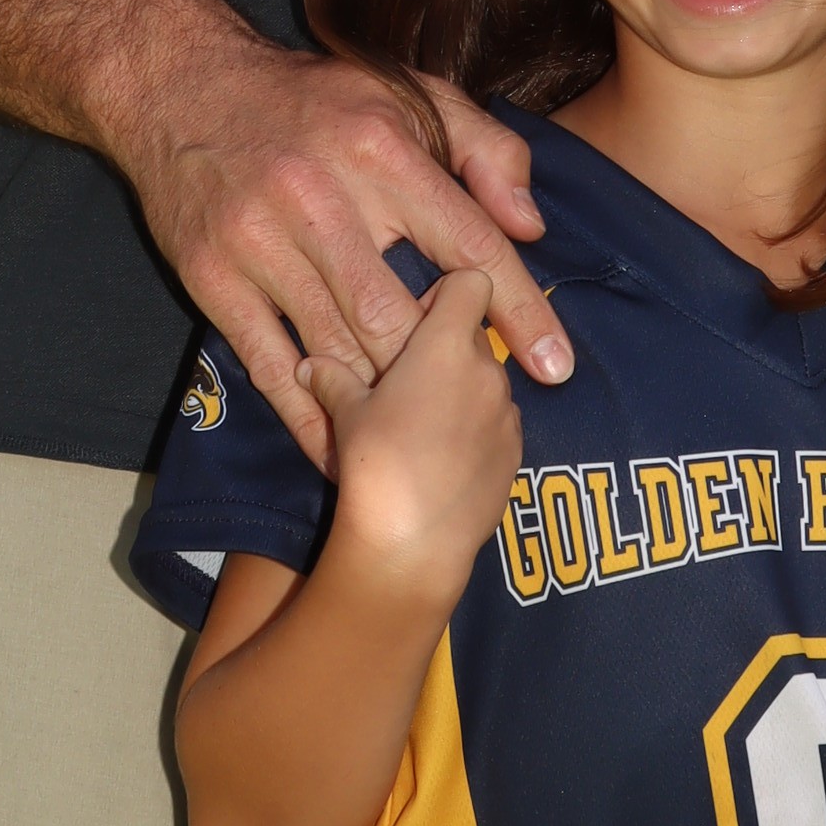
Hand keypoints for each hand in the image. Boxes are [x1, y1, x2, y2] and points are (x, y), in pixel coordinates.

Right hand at [114, 31, 568, 458]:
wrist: (183, 90)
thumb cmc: (314, 101)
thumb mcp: (409, 95)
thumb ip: (485, 148)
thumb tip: (529, 226)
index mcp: (380, 149)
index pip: (468, 243)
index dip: (519, 311)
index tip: (555, 366)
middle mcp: (320, 197)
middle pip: (398, 317)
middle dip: (440, 373)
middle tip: (474, 410)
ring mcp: (261, 242)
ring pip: (338, 350)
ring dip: (381, 404)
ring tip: (420, 444)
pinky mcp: (214, 279)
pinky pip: (271, 367)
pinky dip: (310, 416)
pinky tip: (340, 448)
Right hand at [308, 269, 524, 608]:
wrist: (413, 542)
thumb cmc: (375, 462)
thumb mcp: (344, 415)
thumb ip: (332, 379)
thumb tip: (309, 364)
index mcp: (447, 345)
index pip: (472, 282)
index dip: (448, 291)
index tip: (419, 314)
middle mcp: (488, 370)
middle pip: (476, 335)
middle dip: (446, 345)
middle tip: (405, 375)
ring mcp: (507, 414)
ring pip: (487, 380)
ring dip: (461, 388)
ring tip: (421, 422)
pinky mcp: (516, 454)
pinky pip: (496, 422)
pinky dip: (475, 426)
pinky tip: (442, 456)